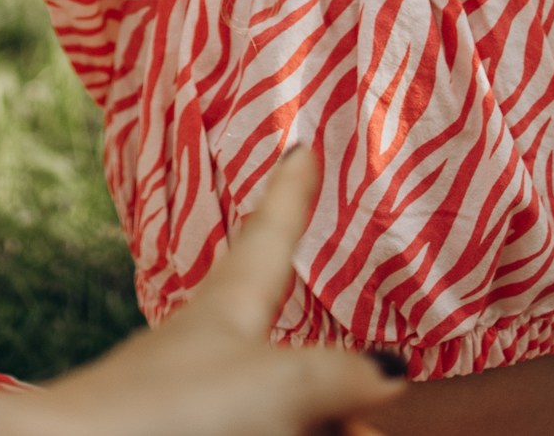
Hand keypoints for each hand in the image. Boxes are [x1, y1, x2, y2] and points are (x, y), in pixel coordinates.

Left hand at [39, 150, 401, 435]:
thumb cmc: (163, 411)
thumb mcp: (275, 384)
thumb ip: (338, 374)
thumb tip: (390, 368)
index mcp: (229, 304)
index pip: (273, 233)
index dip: (294, 191)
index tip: (303, 146)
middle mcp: (208, 342)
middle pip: (275, 322)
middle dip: (315, 340)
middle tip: (346, 362)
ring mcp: (188, 392)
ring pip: (269, 390)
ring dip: (307, 409)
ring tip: (336, 421)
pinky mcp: (174, 425)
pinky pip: (246, 420)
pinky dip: (277, 424)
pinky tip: (285, 432)